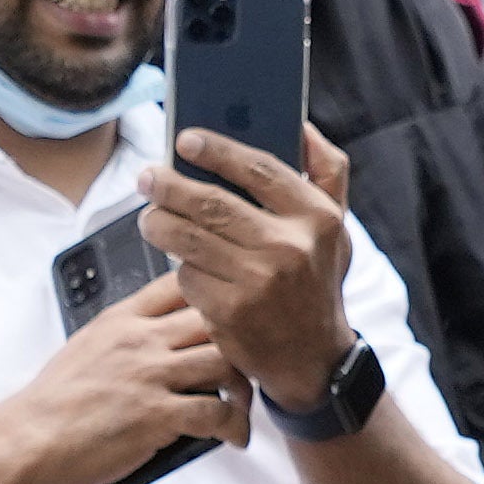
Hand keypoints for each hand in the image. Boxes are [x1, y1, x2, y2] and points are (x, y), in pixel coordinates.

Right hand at [0, 267, 243, 483]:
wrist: (29, 439)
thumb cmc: (54, 402)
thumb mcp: (87, 347)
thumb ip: (125, 336)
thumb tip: (159, 341)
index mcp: (122, 319)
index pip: (178, 284)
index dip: (212, 294)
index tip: (228, 316)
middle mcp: (140, 340)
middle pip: (215, 317)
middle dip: (241, 340)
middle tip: (246, 367)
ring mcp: (150, 375)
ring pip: (225, 361)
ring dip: (243, 386)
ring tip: (240, 405)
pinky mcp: (158, 415)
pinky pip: (216, 412)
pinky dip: (234, 426)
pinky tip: (232, 437)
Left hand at [142, 125, 355, 408]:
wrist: (313, 358)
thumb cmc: (316, 280)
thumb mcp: (336, 227)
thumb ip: (327, 172)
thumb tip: (301, 125)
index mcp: (316, 217)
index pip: (257, 168)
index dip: (216, 150)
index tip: (184, 139)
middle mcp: (289, 247)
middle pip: (211, 202)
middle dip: (168, 185)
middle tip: (147, 177)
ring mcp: (257, 282)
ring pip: (188, 238)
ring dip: (158, 222)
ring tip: (150, 216)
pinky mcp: (228, 312)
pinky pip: (187, 275)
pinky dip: (181, 267)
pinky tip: (185, 264)